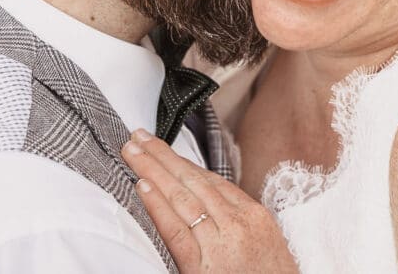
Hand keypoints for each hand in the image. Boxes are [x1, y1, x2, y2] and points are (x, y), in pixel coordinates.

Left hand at [122, 130, 298, 273]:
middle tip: (139, 137)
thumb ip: (238, 222)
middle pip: (194, 180)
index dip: (183, 162)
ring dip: (153, 170)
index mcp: (255, 215)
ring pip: (182, 197)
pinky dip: (158, 206)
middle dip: (163, 156)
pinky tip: (142, 187)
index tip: (161, 147)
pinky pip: (176, 230)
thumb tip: (208, 207)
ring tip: (133, 152)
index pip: (212, 180)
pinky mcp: (204, 268)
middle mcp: (239, 223)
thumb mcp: (265, 243)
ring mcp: (222, 243)